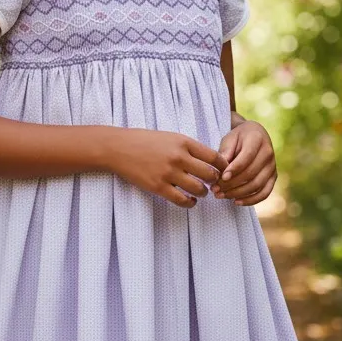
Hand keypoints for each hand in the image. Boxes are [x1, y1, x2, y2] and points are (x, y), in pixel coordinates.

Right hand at [107, 128, 229, 208]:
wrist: (118, 148)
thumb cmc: (144, 141)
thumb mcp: (170, 137)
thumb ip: (188, 147)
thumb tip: (209, 160)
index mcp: (183, 142)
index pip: (213, 156)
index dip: (222, 166)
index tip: (223, 170)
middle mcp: (178, 157)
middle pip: (209, 174)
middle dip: (214, 180)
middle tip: (213, 183)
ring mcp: (168, 173)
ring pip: (198, 189)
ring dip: (203, 192)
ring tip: (201, 192)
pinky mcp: (158, 187)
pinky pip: (181, 200)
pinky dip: (190, 203)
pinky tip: (191, 200)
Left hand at [211, 116, 275, 205]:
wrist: (255, 135)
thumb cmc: (239, 138)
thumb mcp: (229, 139)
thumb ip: (225, 152)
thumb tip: (221, 171)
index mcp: (257, 139)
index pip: (246, 157)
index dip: (234, 169)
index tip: (222, 178)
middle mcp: (268, 153)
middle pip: (251, 173)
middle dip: (231, 184)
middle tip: (215, 189)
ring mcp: (272, 166)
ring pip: (257, 185)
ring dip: (238, 193)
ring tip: (221, 195)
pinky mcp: (273, 177)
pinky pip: (264, 193)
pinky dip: (251, 200)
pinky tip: (236, 202)